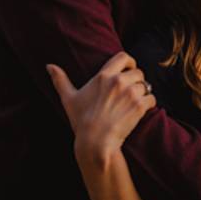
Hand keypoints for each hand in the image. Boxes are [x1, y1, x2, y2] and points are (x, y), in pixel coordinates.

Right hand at [46, 53, 154, 168]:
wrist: (95, 142)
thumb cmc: (81, 121)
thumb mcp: (69, 98)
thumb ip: (60, 80)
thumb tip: (49, 66)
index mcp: (103, 76)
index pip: (123, 57)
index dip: (130, 62)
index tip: (130, 69)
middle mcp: (118, 81)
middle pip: (138, 72)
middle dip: (137, 80)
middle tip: (132, 91)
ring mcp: (130, 93)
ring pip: (146, 86)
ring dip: (143, 93)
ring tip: (134, 103)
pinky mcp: (139, 106)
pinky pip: (151, 98)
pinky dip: (149, 103)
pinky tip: (141, 110)